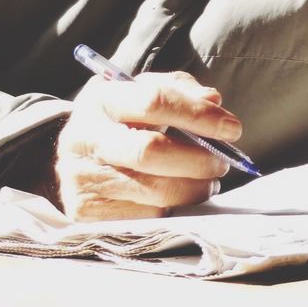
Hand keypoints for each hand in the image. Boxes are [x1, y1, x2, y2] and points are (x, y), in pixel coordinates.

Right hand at [54, 70, 241, 220]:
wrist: (75, 157)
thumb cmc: (120, 120)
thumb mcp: (141, 93)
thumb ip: (179, 90)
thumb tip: (213, 101)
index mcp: (102, 99)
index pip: (154, 101)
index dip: (198, 115)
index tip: (232, 129)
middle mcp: (85, 137)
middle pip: (151, 151)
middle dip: (197, 159)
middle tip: (222, 163)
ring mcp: (82, 178)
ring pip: (152, 190)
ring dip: (193, 189)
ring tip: (208, 181)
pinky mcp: (86, 213)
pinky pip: (144, 216)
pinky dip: (172, 209)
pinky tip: (179, 198)